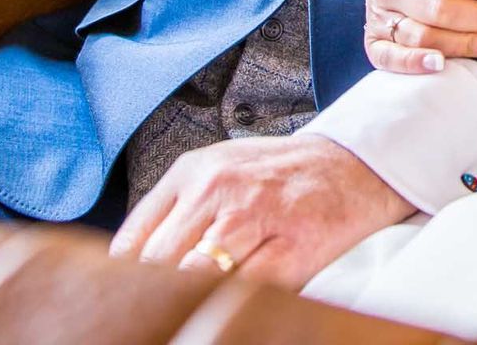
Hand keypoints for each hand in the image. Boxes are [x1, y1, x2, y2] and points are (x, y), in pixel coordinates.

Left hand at [110, 132, 412, 286]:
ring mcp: (256, 217)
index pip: (133, 240)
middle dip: (156, 292)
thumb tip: (128, 262)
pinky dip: (234, 303)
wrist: (352, 164)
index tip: (127, 299)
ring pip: (197, 278)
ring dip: (193, 298)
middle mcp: (219, 189)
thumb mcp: (217, 169)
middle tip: (158, 311)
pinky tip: (233, 303)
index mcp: (193, 170)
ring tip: (195, 309)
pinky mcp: (291, 248)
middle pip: (159, 262)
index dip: (124, 279)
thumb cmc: (279, 174)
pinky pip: (246, 291)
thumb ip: (173, 208)